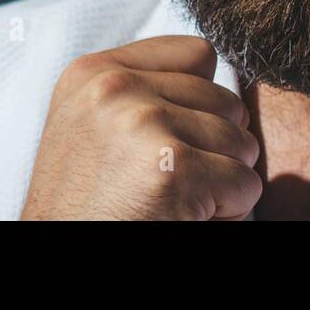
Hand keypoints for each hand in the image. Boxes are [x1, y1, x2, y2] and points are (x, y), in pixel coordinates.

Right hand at [20, 35, 260, 219]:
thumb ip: (144, 91)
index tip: (166, 142)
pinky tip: (182, 218)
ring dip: (221, 181)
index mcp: (93, 72)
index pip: (198, 54)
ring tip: (173, 201)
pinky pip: (245, 185)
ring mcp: (142, 123)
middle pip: (226, 100)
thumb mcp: (94, 127)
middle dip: (215, 147)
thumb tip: (216, 74)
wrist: (63, 254)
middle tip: (169, 183)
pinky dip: (229, 212)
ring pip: (242, 142)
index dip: (200, 103)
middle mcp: (113, 87)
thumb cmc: (87, 207)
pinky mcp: (171, 168)